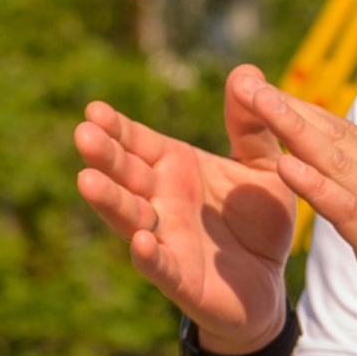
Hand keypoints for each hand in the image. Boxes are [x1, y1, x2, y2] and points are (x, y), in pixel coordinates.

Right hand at [74, 79, 296, 345]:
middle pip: (126, 175)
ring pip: (130, 218)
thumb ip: (253, 124)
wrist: (272, 283)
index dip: (117, 128)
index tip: (95, 110)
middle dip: (105, 156)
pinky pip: (161, 266)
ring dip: (109, 201)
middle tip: (83, 134)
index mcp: (175, 168)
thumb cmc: (258, 221)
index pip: (138, 143)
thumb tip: (247, 72)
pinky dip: (149, 255)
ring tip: (87, 181)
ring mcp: (167, 239)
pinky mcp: (182, 279)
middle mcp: (162, 201)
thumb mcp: (264, 165)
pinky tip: (141, 242)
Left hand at [234, 73, 356, 355]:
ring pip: (336, 158)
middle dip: (292, 107)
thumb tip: (356, 199)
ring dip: (293, 128)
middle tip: (250, 83)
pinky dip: (313, 182)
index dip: (307, 113)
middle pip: (337, 135)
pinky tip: (283, 165)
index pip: (348, 135)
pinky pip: (344, 205)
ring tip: (257, 102)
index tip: (271, 96)